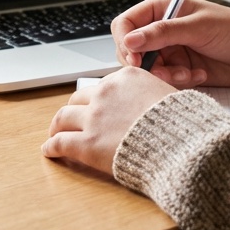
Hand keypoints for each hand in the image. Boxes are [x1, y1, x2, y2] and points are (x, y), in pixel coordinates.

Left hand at [42, 67, 173, 174]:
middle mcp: (106, 93)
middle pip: (79, 98)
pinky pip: (60, 143)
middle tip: (71, 119)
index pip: (102, 85)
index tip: (94, 106)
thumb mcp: (167, 94)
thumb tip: (150, 101)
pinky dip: (51, 147)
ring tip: (54, 134)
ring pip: (62, 117)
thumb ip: (150, 93)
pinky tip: (49, 151)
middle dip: (74, 109)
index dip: (97, 99)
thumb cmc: (180, 124)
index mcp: (125, 77)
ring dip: (56, 126)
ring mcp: (94, 117)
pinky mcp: (86, 143)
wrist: (179, 145)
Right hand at [112, 0, 229, 87]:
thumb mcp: (198, 27)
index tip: (136, 60)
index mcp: (161, 9)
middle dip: (147, 65)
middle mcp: (161, 29)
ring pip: (147, 69)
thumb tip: (130, 41)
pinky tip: (199, 75)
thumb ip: (162, 33)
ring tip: (189, 73)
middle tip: (166, 71)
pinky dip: (179, 81)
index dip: (125, 42)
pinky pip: (164, 80)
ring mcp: (169, 50)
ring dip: (166, 75)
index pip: (126, 24)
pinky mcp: (178, 69)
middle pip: (132, 51)